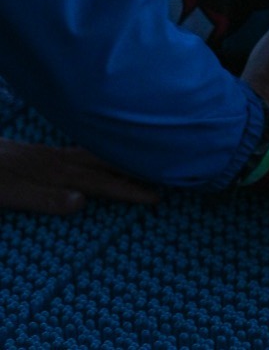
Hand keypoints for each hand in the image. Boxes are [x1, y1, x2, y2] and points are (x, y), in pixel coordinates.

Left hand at [0, 139, 158, 215]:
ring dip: (123, 159)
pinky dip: (105, 154)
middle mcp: (64, 162)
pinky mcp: (50, 155)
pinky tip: (105, 156)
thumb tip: (83, 202)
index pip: (102, 183)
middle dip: (136, 169)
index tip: (156, 197)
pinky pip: (88, 152)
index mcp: (60, 174)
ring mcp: (58, 156)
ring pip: (100, 155)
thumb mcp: (16, 194)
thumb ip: (48, 199)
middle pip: (108, 164)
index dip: (130, 190)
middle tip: (164, 173)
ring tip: (144, 161)